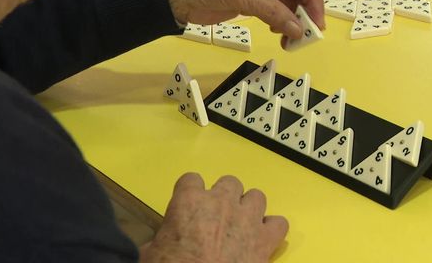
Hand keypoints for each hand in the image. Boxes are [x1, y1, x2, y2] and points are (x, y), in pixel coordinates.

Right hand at [139, 173, 288, 262]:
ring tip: (242, 225)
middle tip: (217, 218)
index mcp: (189, 201)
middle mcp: (221, 202)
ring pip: (256, 196)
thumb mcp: (152, 253)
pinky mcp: (265, 239)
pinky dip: (271, 229)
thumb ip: (161, 238)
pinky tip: (262, 239)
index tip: (189, 207)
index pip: (191, 179)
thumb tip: (159, 244)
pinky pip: (279, 223)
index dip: (190, 192)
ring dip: (249, 208)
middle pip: (229, 182)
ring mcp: (247, 218)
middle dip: (224, 197)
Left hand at [164, 0, 324, 43]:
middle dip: (304, 11)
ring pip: (289, 3)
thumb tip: (298, 29)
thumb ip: (271, 11)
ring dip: (293, 21)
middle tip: (306, 36)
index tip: (316, 21)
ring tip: (290, 41)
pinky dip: (281, 23)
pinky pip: (276, 11)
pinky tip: (279, 33)